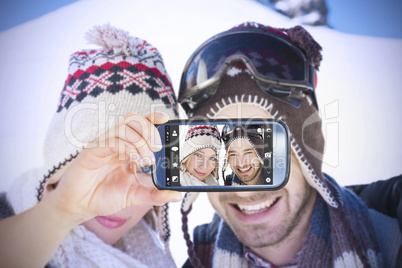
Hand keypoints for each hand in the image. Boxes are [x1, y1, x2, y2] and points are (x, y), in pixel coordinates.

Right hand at [44, 111, 181, 223]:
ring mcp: (104, 144)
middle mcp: (116, 142)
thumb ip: (155, 194)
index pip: (141, 124)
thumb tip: (176, 195)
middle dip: (149, 129)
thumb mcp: (135, 195)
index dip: (153, 118)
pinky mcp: (93, 150)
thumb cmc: (103, 196)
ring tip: (147, 158)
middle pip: (133, 120)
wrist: (79, 206)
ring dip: (140, 139)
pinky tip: (132, 160)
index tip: (166, 119)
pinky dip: (127, 147)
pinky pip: (111, 140)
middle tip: (158, 147)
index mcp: (127, 148)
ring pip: (124, 126)